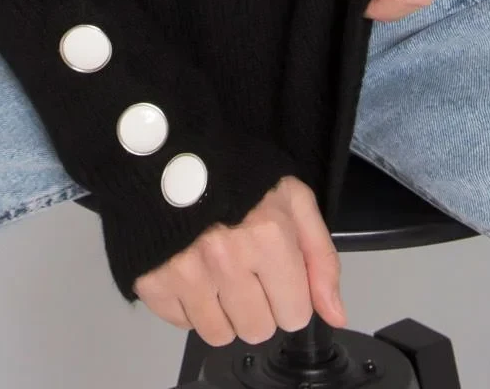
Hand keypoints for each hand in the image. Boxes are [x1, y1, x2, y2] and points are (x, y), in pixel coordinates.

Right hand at [133, 174, 345, 345]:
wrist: (173, 154)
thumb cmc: (238, 177)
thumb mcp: (293, 200)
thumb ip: (321, 258)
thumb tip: (334, 313)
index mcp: (267, 236)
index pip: (295, 314)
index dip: (290, 296)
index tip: (277, 274)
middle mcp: (227, 259)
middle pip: (257, 330)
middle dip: (258, 307)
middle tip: (247, 272)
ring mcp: (187, 273)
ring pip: (220, 334)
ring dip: (224, 312)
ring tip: (219, 273)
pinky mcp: (155, 282)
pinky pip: (183, 325)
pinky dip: (191, 307)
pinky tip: (194, 273)